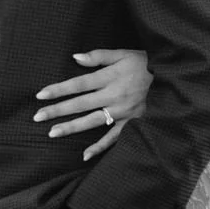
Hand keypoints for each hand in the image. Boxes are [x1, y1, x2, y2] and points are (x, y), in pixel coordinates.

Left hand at [34, 49, 152, 159]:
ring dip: (72, 128)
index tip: (40, 95)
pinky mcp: (131, 123)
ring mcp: (122, 112)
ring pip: (92, 121)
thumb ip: (99, 56)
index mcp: (110, 77)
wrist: (171, 79)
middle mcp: (113, 96)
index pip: (78, 84)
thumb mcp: (123, 53)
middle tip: (38, 117)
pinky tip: (85, 155)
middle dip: (58, 110)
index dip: (59, 90)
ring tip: (53, 133)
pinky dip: (100, 147)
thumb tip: (75, 58)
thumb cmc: (145, 64)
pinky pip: (114, 137)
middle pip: (81, 104)